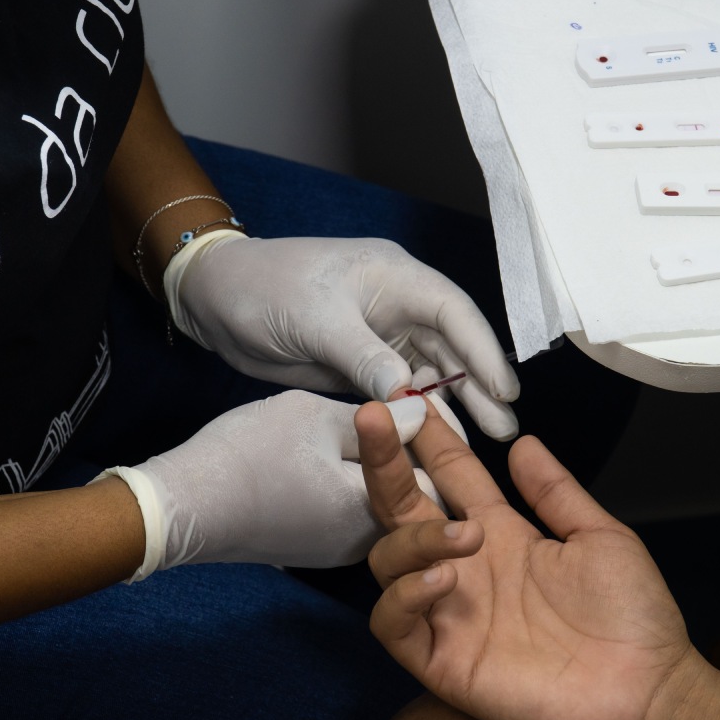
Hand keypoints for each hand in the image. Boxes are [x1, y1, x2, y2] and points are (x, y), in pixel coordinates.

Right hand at [102, 391, 432, 577]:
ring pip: (372, 503)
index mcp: (373, 512)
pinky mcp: (308, 548)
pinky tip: (320, 458)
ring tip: (350, 431)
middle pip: (406, 496)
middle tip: (385, 416)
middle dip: (401, 457)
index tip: (414, 406)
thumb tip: (420, 414)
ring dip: (370, 472)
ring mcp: (333, 551)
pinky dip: (343, 486)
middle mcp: (362, 544)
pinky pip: (345, 514)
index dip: (425, 439)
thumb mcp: (317, 418)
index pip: (430, 480)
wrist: (182, 506)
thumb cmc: (249, 456)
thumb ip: (378, 421)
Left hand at [165, 234, 520, 439]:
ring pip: (430, 372)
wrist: (215, 298)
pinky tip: (434, 440)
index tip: (504, 391)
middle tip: (503, 428)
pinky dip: (417, 414)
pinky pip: (400, 391)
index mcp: (394, 277)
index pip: (454, 312)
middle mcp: (397, 304)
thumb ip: (363, 356)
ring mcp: (380, 336)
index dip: (483, 351)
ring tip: (479, 443)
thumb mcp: (315, 320)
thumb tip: (406, 393)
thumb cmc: (264, 289)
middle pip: (452, 345)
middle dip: (478, 385)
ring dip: (453, 405)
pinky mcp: (361, 363)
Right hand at [355, 400, 704, 719]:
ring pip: (388, 560)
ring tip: (464, 535)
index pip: (451, 476)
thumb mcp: (600, 537)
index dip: (431, 439)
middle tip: (377, 418)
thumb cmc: (633, 620)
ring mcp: (449, 613)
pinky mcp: (441, 659)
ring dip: (414, 537)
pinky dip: (406, 595)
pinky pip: (393, 622)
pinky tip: (444, 579)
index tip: (409, 399)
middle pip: (403, 507)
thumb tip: (524, 442)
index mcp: (502, 534)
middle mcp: (466, 567)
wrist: (648, 694)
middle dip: (385, 461)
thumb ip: (555, 492)